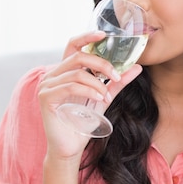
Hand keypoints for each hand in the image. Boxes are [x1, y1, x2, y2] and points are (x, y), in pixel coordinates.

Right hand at [38, 31, 142, 160]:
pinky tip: (99, 97)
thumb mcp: (103, 98)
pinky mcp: (46, 97)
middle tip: (117, 75)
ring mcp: (46, 85)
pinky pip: (71, 86)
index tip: (104, 35)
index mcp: (64, 71)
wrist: (70, 148)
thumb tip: (136, 67)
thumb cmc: (83, 123)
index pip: (73, 46)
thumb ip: (117, 82)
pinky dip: (88, 90)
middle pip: (78, 57)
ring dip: (97, 82)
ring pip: (76, 72)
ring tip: (107, 94)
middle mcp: (52, 75)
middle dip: (101, 63)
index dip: (87, 37)